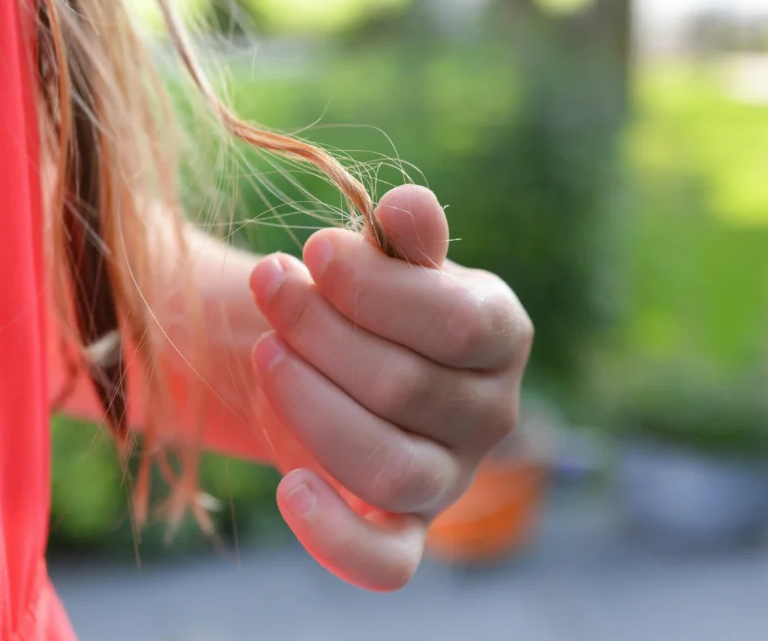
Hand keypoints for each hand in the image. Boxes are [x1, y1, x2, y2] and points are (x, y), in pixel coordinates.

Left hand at [247, 185, 532, 591]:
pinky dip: (335, 537)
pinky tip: (288, 488)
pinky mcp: (404, 530)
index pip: (457, 324)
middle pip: (406, 387)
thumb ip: (404, 239)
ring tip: (267, 354)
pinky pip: (386, 562)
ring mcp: (449, 479)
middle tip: (269, 286)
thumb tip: (407, 205)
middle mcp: (491, 414)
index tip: (312, 251)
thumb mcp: (388, 260)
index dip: (375, 288)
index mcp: (501, 335)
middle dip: (319, 331)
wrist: (339, 362)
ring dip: (311, 406)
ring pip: (390, 467)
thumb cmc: (369, 301)